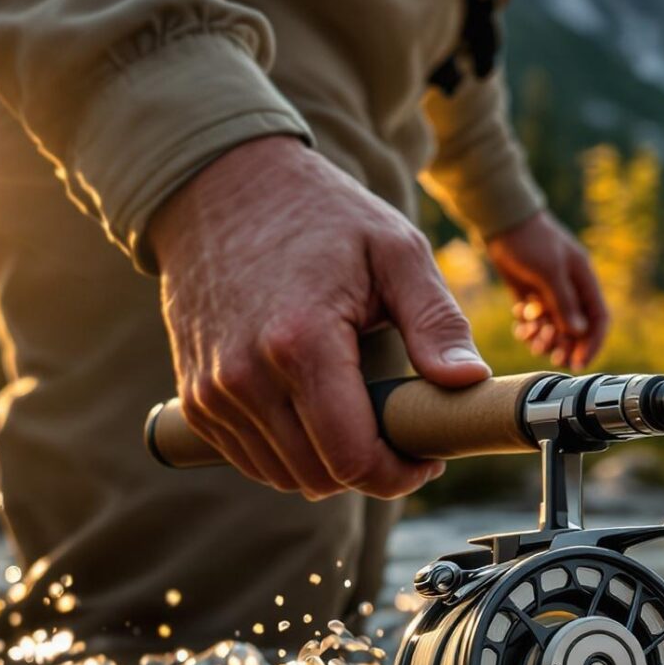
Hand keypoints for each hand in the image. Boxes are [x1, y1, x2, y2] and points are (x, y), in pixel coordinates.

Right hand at [149, 135, 488, 499]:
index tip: (426, 454)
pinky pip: (250, 459)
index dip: (400, 474)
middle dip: (370, 468)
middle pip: (320, 479)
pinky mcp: (195, 397)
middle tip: (398, 427)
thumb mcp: (396, 250)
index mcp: (301, 343)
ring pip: (284, 477)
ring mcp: (212, 391)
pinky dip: (289, 452)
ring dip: (329, 462)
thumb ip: (436, 321)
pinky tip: (314, 409)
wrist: (222, 185)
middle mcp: (245, 377)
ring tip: (356, 411)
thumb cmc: (321, 214)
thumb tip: (468, 382)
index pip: (352, 461)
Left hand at [486, 212, 608, 368]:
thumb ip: (564, 303)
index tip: (578, 363)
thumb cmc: (530, 241)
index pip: (598, 319)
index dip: (592, 343)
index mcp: (584, 281)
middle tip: (551, 357)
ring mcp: (550, 292)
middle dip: (564, 345)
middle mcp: (570, 289)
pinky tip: (519, 323)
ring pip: (553, 327)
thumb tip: (579, 333)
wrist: (501, 220)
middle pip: (576, 329)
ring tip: (529, 336)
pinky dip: (528, 327)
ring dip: (544, 337)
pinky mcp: (530, 294)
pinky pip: (534, 321)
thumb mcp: (549, 271)